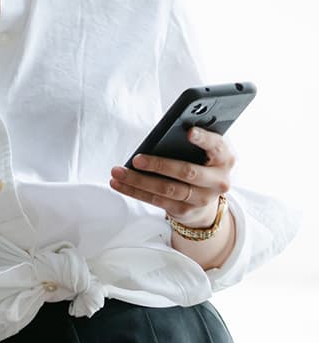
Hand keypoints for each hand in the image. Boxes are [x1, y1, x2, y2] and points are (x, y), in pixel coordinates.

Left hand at [109, 127, 232, 227]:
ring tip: (118, 172)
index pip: (217, 146)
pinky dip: (135, 191)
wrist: (207, 196)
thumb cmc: (200, 161)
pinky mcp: (185, 211)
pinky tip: (119, 183)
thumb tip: (164, 133)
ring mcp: (203, 198)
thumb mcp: (204, 148)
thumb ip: (192, 140)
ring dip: (138, 181)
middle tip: (137, 159)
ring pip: (167, 190)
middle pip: (187, 172)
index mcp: (225, 157)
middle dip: (159, 165)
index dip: (204, 139)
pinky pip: (157, 201)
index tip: (189, 131)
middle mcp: (219, 180)